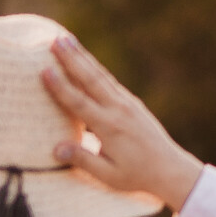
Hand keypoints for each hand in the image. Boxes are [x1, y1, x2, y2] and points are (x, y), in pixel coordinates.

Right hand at [41, 36, 203, 210]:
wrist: (170, 169)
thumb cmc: (136, 176)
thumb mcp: (108, 175)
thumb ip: (82, 160)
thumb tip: (56, 148)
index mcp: (109, 127)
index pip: (79, 103)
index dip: (60, 87)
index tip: (45, 70)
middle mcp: (118, 110)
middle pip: (90, 79)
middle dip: (71, 58)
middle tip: (54, 40)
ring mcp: (127, 103)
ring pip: (100, 76)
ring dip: (82, 56)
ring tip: (66, 40)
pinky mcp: (132, 103)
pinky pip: (109, 81)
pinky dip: (95, 68)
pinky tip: (86, 60)